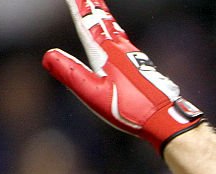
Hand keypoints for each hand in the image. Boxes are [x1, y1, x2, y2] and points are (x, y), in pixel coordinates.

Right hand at [43, 0, 202, 153]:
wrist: (166, 119)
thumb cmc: (131, 109)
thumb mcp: (94, 94)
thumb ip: (71, 74)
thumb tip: (49, 55)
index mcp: (108, 53)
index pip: (88, 24)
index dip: (79, 7)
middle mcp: (123, 51)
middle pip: (105, 23)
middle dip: (94, 7)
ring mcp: (136, 60)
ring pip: (118, 33)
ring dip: (107, 20)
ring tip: (102, 12)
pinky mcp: (144, 70)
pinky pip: (127, 46)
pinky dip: (118, 36)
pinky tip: (122, 44)